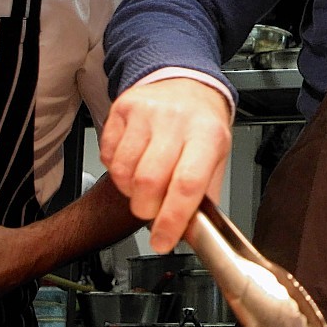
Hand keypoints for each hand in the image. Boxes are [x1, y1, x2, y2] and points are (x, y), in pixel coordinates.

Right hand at [100, 77, 231, 251]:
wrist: (186, 84)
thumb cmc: (202, 125)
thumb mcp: (217, 157)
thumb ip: (204, 196)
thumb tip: (189, 234)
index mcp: (208, 135)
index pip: (187, 184)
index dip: (172, 220)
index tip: (163, 242)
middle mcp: (177, 120)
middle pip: (149, 182)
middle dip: (147, 210)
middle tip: (154, 211)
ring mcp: (147, 113)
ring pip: (124, 172)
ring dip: (130, 193)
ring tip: (145, 186)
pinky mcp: (122, 109)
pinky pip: (108, 157)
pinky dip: (117, 171)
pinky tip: (134, 163)